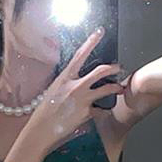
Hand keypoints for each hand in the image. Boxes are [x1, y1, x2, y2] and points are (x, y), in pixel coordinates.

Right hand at [22, 28, 124, 158]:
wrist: (42, 129)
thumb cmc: (46, 111)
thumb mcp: (54, 91)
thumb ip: (67, 84)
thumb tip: (76, 82)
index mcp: (65, 77)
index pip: (80, 55)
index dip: (91, 42)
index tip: (100, 32)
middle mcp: (75, 85)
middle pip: (100, 71)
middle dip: (113, 67)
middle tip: (119, 67)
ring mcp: (82, 99)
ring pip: (106, 88)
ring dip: (115, 87)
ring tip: (120, 88)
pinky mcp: (87, 112)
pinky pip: (100, 110)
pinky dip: (101, 111)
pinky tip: (100, 113)